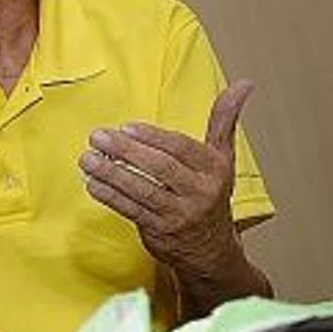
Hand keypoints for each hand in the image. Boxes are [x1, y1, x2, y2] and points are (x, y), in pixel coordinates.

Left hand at [80, 79, 251, 277]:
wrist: (211, 248)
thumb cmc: (211, 193)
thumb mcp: (223, 157)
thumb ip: (224, 120)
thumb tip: (245, 83)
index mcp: (215, 169)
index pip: (181, 148)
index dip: (152, 137)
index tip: (125, 127)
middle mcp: (200, 192)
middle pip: (160, 168)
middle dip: (126, 151)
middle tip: (98, 137)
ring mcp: (180, 214)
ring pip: (143, 190)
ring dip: (111, 174)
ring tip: (88, 159)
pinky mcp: (160, 232)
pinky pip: (132, 211)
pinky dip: (111, 197)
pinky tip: (92, 184)